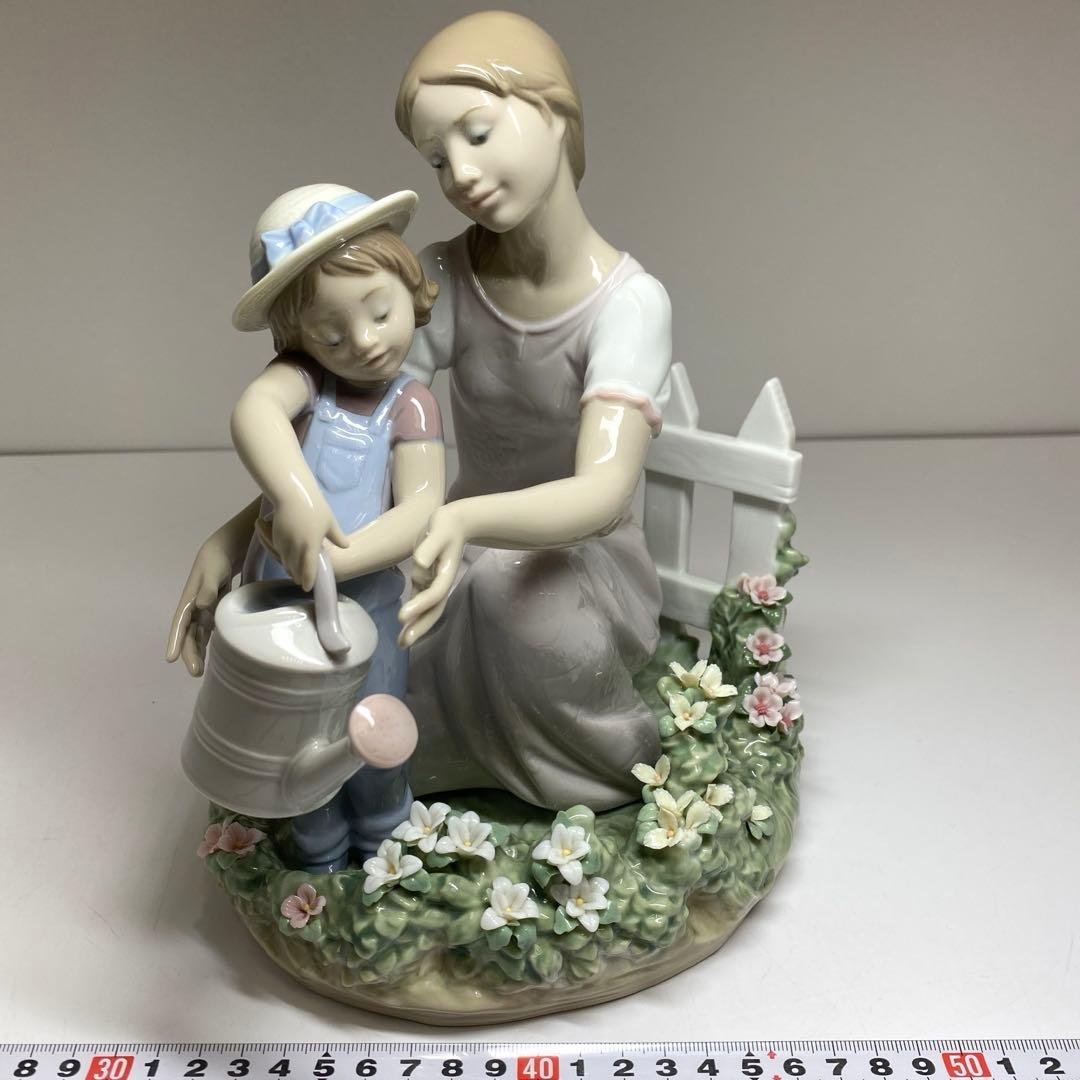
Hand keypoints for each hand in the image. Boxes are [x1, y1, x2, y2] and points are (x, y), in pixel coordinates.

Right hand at [166, 540, 234, 676]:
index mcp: (189, 600)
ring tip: (199, 670)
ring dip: (198, 651)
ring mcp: (204, 609)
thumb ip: (208, 589)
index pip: (180, 624)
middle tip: (195, 672)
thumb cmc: (216, 561)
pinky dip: (208, 641)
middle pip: (189, 634)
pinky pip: (209, 629)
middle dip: (189, 653)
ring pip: (198, 634)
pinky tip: (212, 654)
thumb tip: (201, 606)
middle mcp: (194, 608)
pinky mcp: (216, 609)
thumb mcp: (212, 573)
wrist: (225, 550)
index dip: (176, 641)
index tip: (171, 658)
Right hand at [269, 490, 348, 590]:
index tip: (307, 587)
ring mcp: (284, 542)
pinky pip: (279, 552)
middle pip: (294, 568)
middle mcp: (296, 547)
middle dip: (298, 575)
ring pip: (285, 561)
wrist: (292, 494)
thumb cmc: (315, 507)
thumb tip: (346, 546)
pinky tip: (287, 558)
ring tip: (294, 571)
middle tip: (302, 581)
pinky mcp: (276, 536)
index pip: (308, 569)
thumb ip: (337, 536)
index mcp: (311, 545)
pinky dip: (283, 557)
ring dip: (289, 567)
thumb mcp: (329, 522)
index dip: (308, 580)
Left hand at [397, 505, 466, 646]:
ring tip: (402, 642)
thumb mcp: (439, 530)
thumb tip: (420, 564)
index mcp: (446, 572)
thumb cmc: (447, 524)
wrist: (456, 523)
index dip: (420, 605)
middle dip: (420, 626)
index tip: (402, 616)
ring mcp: (435, 583)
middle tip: (404, 642)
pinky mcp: (427, 581)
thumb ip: (430, 547)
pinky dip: (414, 614)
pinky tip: (404, 626)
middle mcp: (442, 582)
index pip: (434, 593)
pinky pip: (420, 601)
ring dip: (416, 626)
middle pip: (433, 609)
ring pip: (427, 610)